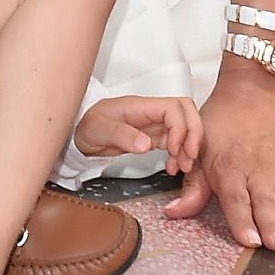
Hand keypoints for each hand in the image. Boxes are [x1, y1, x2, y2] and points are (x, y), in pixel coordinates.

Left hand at [76, 93, 202, 176]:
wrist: (80, 137)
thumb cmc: (86, 128)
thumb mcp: (96, 131)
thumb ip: (120, 135)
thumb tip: (145, 144)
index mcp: (139, 106)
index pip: (173, 107)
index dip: (180, 127)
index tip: (174, 150)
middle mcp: (150, 112)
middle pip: (186, 111)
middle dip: (194, 133)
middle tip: (188, 157)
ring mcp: (153, 124)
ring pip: (185, 126)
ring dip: (190, 146)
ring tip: (182, 167)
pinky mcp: (154, 137)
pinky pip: (177, 141)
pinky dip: (181, 154)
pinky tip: (173, 167)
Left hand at [163, 69, 274, 250]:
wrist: (256, 86)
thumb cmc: (224, 118)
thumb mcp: (200, 148)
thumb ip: (193, 186)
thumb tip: (173, 213)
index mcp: (229, 168)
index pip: (236, 200)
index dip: (243, 222)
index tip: (250, 241)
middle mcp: (258, 171)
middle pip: (265, 204)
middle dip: (272, 227)